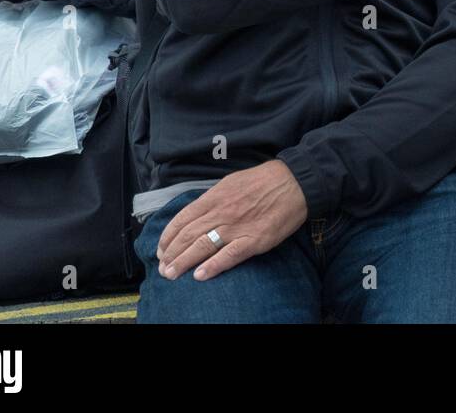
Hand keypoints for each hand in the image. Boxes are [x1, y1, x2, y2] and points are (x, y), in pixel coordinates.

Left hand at [156, 160, 306, 281]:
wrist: (295, 182)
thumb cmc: (264, 180)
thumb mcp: (231, 182)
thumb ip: (213, 198)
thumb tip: (196, 213)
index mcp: (215, 197)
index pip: (183, 219)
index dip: (168, 236)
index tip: (161, 249)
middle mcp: (221, 212)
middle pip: (188, 235)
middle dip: (171, 253)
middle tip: (162, 268)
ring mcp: (237, 227)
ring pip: (202, 246)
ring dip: (183, 262)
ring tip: (171, 274)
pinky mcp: (254, 240)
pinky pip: (229, 255)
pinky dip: (213, 266)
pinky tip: (200, 276)